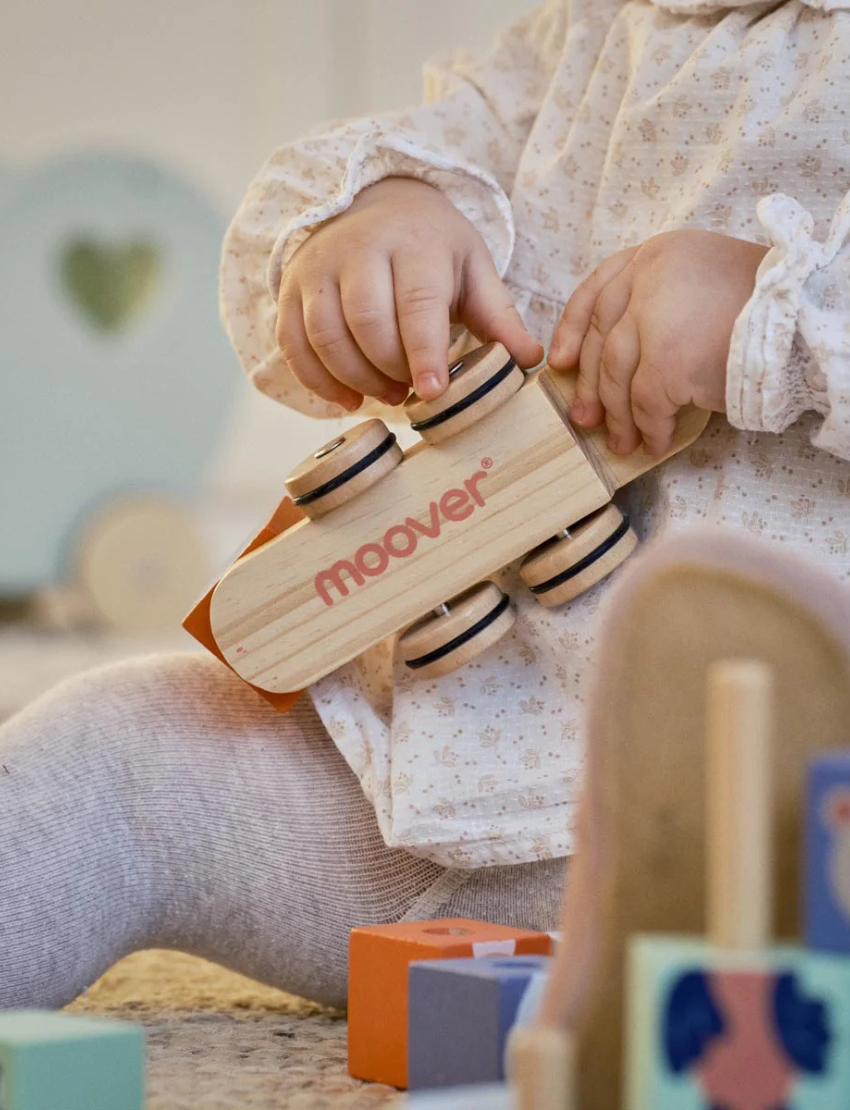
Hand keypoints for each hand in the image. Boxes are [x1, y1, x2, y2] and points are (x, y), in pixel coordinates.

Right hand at [276, 177, 541, 410]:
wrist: (374, 202)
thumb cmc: (431, 247)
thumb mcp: (472, 269)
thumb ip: (499, 316)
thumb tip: (532, 359)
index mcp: (414, 243)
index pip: (416, 301)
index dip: (424, 351)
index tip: (432, 392)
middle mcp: (358, 249)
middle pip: (365, 321)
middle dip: (389, 369)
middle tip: (412, 392)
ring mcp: (318, 269)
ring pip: (325, 335)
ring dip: (356, 379)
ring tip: (387, 394)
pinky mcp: (291, 290)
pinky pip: (293, 344)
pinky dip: (318, 381)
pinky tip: (349, 399)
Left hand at [548, 230, 768, 455]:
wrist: (809, 321)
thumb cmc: (764, 311)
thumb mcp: (703, 283)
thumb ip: (658, 302)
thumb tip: (616, 355)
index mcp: (658, 253)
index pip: (598, 290)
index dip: (573, 329)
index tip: (560, 362)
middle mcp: (651, 277)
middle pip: (603, 338)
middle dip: (589, 385)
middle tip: (584, 419)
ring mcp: (657, 316)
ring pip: (618, 375)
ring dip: (619, 416)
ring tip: (621, 442)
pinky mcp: (669, 358)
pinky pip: (648, 404)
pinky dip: (650, 428)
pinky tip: (655, 442)